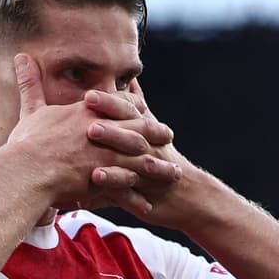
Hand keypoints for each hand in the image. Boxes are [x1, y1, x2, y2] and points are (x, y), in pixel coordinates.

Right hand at [7, 54, 177, 211]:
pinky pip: (129, 188)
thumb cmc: (27, 141)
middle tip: (170, 136)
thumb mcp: (32, 109)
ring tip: (172, 172)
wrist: (26, 170)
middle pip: (140, 128)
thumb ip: (31, 84)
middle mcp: (105, 131)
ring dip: (158, 166)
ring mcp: (107, 155)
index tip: (144, 110)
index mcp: (90, 112)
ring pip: (142, 159)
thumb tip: (21, 56)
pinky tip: (149, 205)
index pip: (121, 104)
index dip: (134, 107)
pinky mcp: (106, 178)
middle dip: (157, 132)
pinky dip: (139, 197)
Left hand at [83, 78, 200, 225]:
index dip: (112, 104)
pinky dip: (108, 199)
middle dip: (112, 132)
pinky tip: (87, 200)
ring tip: (94, 172)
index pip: (131, 112)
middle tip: (89, 128)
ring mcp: (147, 175)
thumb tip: (130, 79)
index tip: (90, 96)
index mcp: (148, 130)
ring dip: (112, 170)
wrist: (190, 194)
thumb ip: (139, 104)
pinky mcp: (144, 198)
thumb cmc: (164, 158)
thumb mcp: (154, 128)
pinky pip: (126, 198)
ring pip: (131, 169)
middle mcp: (150, 150)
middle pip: (132, 138)